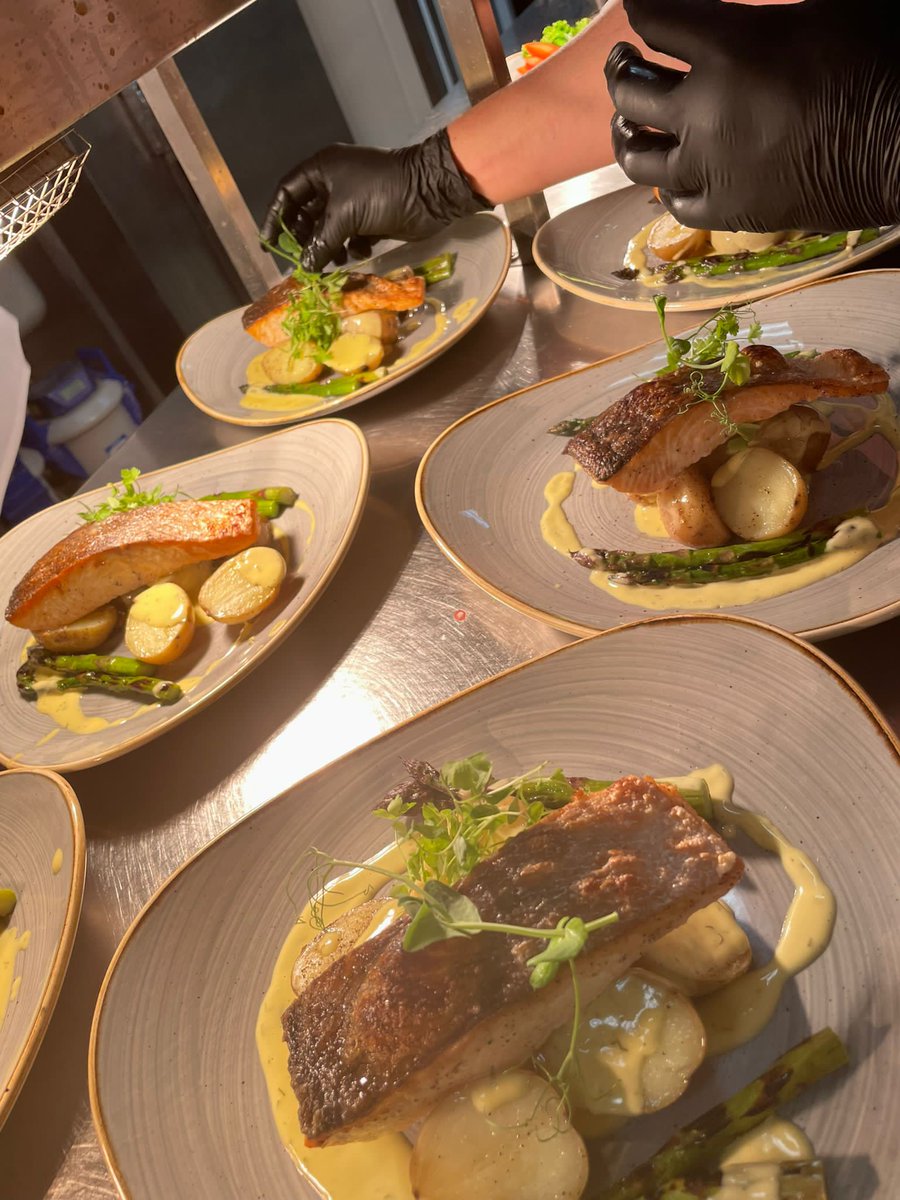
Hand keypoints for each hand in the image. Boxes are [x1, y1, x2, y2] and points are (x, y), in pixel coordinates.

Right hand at [260, 130, 487, 271]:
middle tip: (299, 261)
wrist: (429, 192)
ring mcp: (353, 201)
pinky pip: (349, 236)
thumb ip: (320, 242)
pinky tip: (355, 255)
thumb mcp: (345, 216)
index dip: (275, 218)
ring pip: (328, 229)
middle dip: (303, 238)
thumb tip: (305, 268)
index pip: (287, 192)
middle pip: (306, 214)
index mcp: (322, 169)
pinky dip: (349, 248)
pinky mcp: (370, 218)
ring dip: (326, 248)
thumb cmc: (383, 192)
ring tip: (327, 264)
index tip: (268, 244)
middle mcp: (334, 182)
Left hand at [605, 0, 899, 232]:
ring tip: (628, 119)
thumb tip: (728, 15)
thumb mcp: (824, 4)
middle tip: (624, 58)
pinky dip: (664, 183)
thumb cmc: (876, 61)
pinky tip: (668, 171)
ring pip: (635, 154)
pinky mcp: (725, 211)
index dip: (639, 5)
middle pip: (630, 89)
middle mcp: (704, 110)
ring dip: (625, 130)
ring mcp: (708, 168)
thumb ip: (755, 8)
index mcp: (729, 47)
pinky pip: (672, 202)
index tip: (636, 3)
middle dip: (620, 66)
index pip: (654, 16)